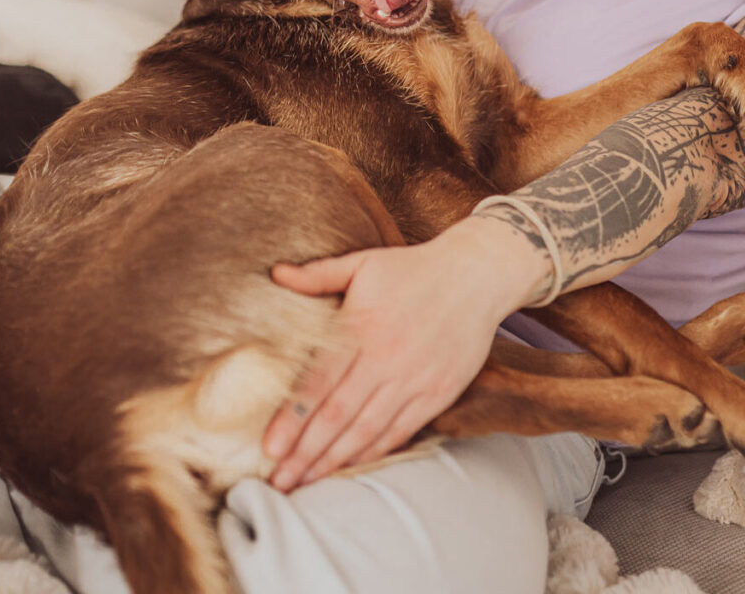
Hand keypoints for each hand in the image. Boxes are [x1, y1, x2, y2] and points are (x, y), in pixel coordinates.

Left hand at [261, 215, 548, 489]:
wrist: (475, 275)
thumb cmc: (413, 268)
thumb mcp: (363, 262)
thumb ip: (318, 274)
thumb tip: (276, 273)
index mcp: (362, 326)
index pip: (319, 382)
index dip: (293, 418)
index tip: (270, 446)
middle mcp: (386, 358)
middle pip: (338, 415)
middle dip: (305, 452)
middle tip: (278, 480)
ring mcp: (414, 379)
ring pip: (367, 430)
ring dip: (333, 460)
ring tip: (305, 482)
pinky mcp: (438, 393)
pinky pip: (401, 431)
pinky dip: (373, 452)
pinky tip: (350, 466)